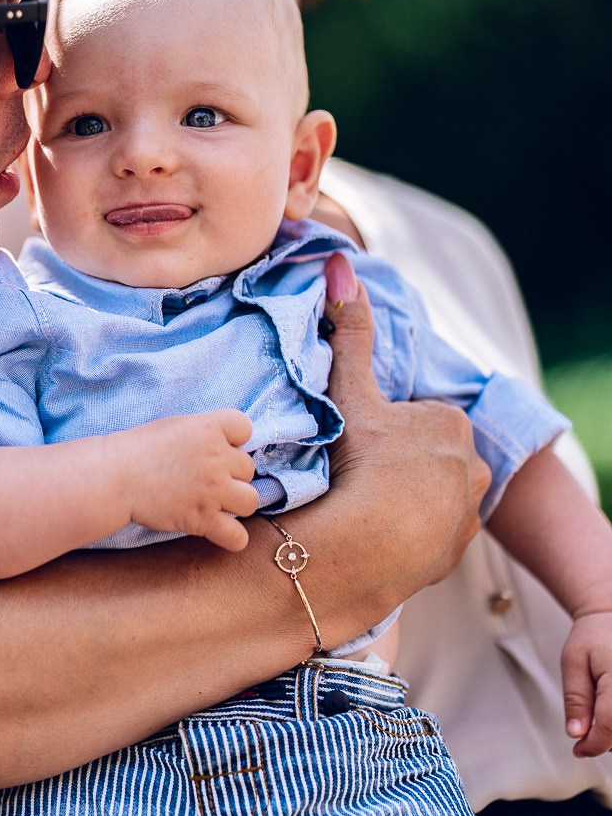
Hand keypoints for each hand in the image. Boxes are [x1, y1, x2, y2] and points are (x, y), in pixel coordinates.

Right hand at [122, 411, 257, 552]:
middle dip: (231, 473)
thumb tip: (223, 446)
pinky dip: (232, 537)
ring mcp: (213, 490)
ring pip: (251, 500)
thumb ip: (204, 433)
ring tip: (216, 502)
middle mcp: (217, 459)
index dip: (233, 440)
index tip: (217, 447)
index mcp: (209, 428)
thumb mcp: (176, 426)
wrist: (116, 476)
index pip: (244, 428)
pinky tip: (218, 529)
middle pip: (248, 468)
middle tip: (205, 478)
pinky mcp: (203, 519)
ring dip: (236, 503)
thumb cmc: (139, 448)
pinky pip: (238, 537)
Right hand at [321, 252, 488, 597]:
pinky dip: (409, 533)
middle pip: (429, 454)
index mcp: (452, 422)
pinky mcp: (455, 551)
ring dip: (408, 497)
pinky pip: (431, 534)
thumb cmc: (358, 462)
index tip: (359, 440)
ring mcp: (466, 513)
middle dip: (400, 460)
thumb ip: (349, 330)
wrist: (364, 547)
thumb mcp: (350, 390)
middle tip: (358, 471)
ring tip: (365, 503)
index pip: (417, 417)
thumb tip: (342, 264)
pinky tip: (378, 532)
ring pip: (434, 494)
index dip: (384, 426)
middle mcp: (474, 466)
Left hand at [562, 610, 611, 756]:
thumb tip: (576, 733)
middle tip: (584, 734)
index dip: (593, 745)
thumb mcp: (574, 662)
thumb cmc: (593, 635)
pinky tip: (609, 713)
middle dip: (604, 740)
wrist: (611, 616)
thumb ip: (576, 698)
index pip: (610, 726)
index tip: (578, 750)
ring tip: (598, 716)